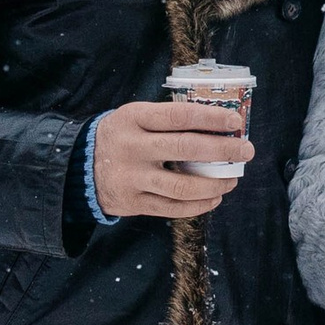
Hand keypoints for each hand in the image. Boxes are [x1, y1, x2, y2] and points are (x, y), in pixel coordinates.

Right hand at [91, 95, 252, 221]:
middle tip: (246, 151)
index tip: (235, 123)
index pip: (179, 116)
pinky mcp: (133, 203)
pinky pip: (173, 208)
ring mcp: (132, 178)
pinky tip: (215, 197)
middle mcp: (132, 147)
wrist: (78, 167)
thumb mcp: (135, 117)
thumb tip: (219, 126)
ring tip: (232, 180)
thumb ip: (168, 120)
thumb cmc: (121, 136)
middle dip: (223, 151)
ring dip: (214, 183)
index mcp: (134, 118)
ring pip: (182, 186)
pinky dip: (199, 205)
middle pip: (185, 149)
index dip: (211, 119)